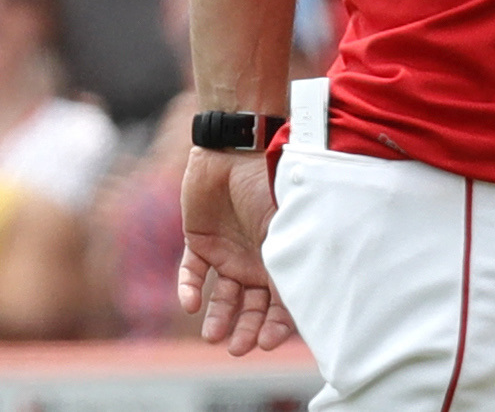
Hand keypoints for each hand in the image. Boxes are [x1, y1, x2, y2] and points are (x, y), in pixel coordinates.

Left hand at [178, 148, 294, 355]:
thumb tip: (305, 294)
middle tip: (238, 348)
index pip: (283, 299)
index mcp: (283, 254)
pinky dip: (190, 289)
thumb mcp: (287, 219)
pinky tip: (190, 304)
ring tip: (211, 336)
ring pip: (223, 296)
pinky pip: (192, 273)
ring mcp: (228, 251)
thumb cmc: (270, 179)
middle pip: (253, 305)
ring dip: (218, 317)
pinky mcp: (199, 242)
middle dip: (247, 329)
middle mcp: (257, 258)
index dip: (279, 324)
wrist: (236, 147)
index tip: (269, 342)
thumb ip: (290, 252)